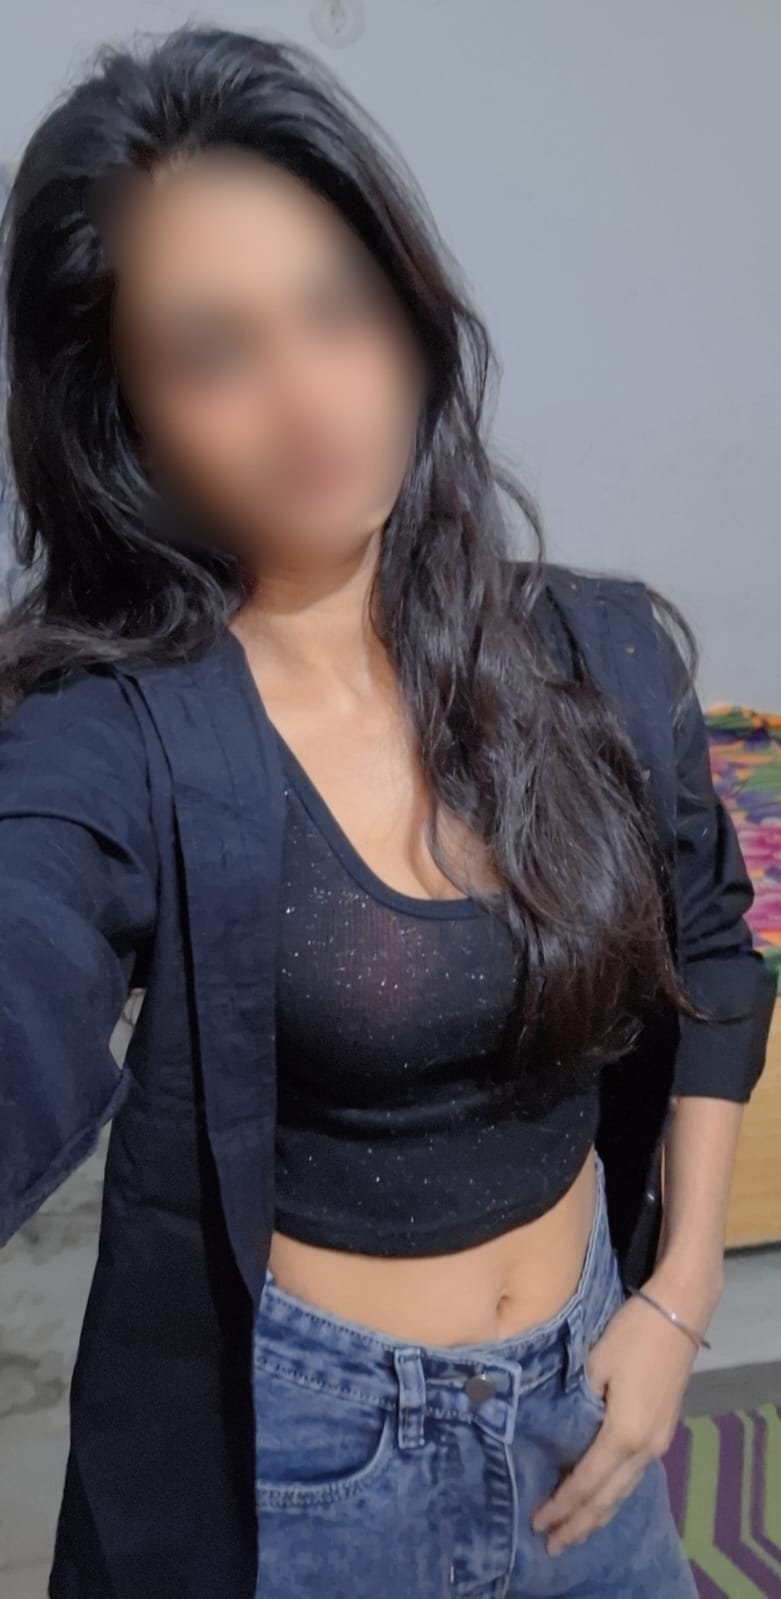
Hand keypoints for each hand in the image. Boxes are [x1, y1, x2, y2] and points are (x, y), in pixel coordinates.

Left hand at [530, 1266, 715, 1556]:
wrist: (678, 1313)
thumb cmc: (631, 1334)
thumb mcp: (593, 1364)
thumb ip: (575, 1402)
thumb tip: (554, 1426)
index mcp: (624, 1434)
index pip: (586, 1482)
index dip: (562, 1505)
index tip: (538, 1523)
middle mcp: (644, 1448)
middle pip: (608, 1498)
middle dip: (579, 1524)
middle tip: (552, 1546)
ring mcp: (658, 1442)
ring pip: (623, 1491)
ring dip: (597, 1516)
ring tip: (574, 1534)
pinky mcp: (662, 1432)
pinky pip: (632, 1477)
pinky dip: (613, 1495)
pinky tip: (602, 1501)